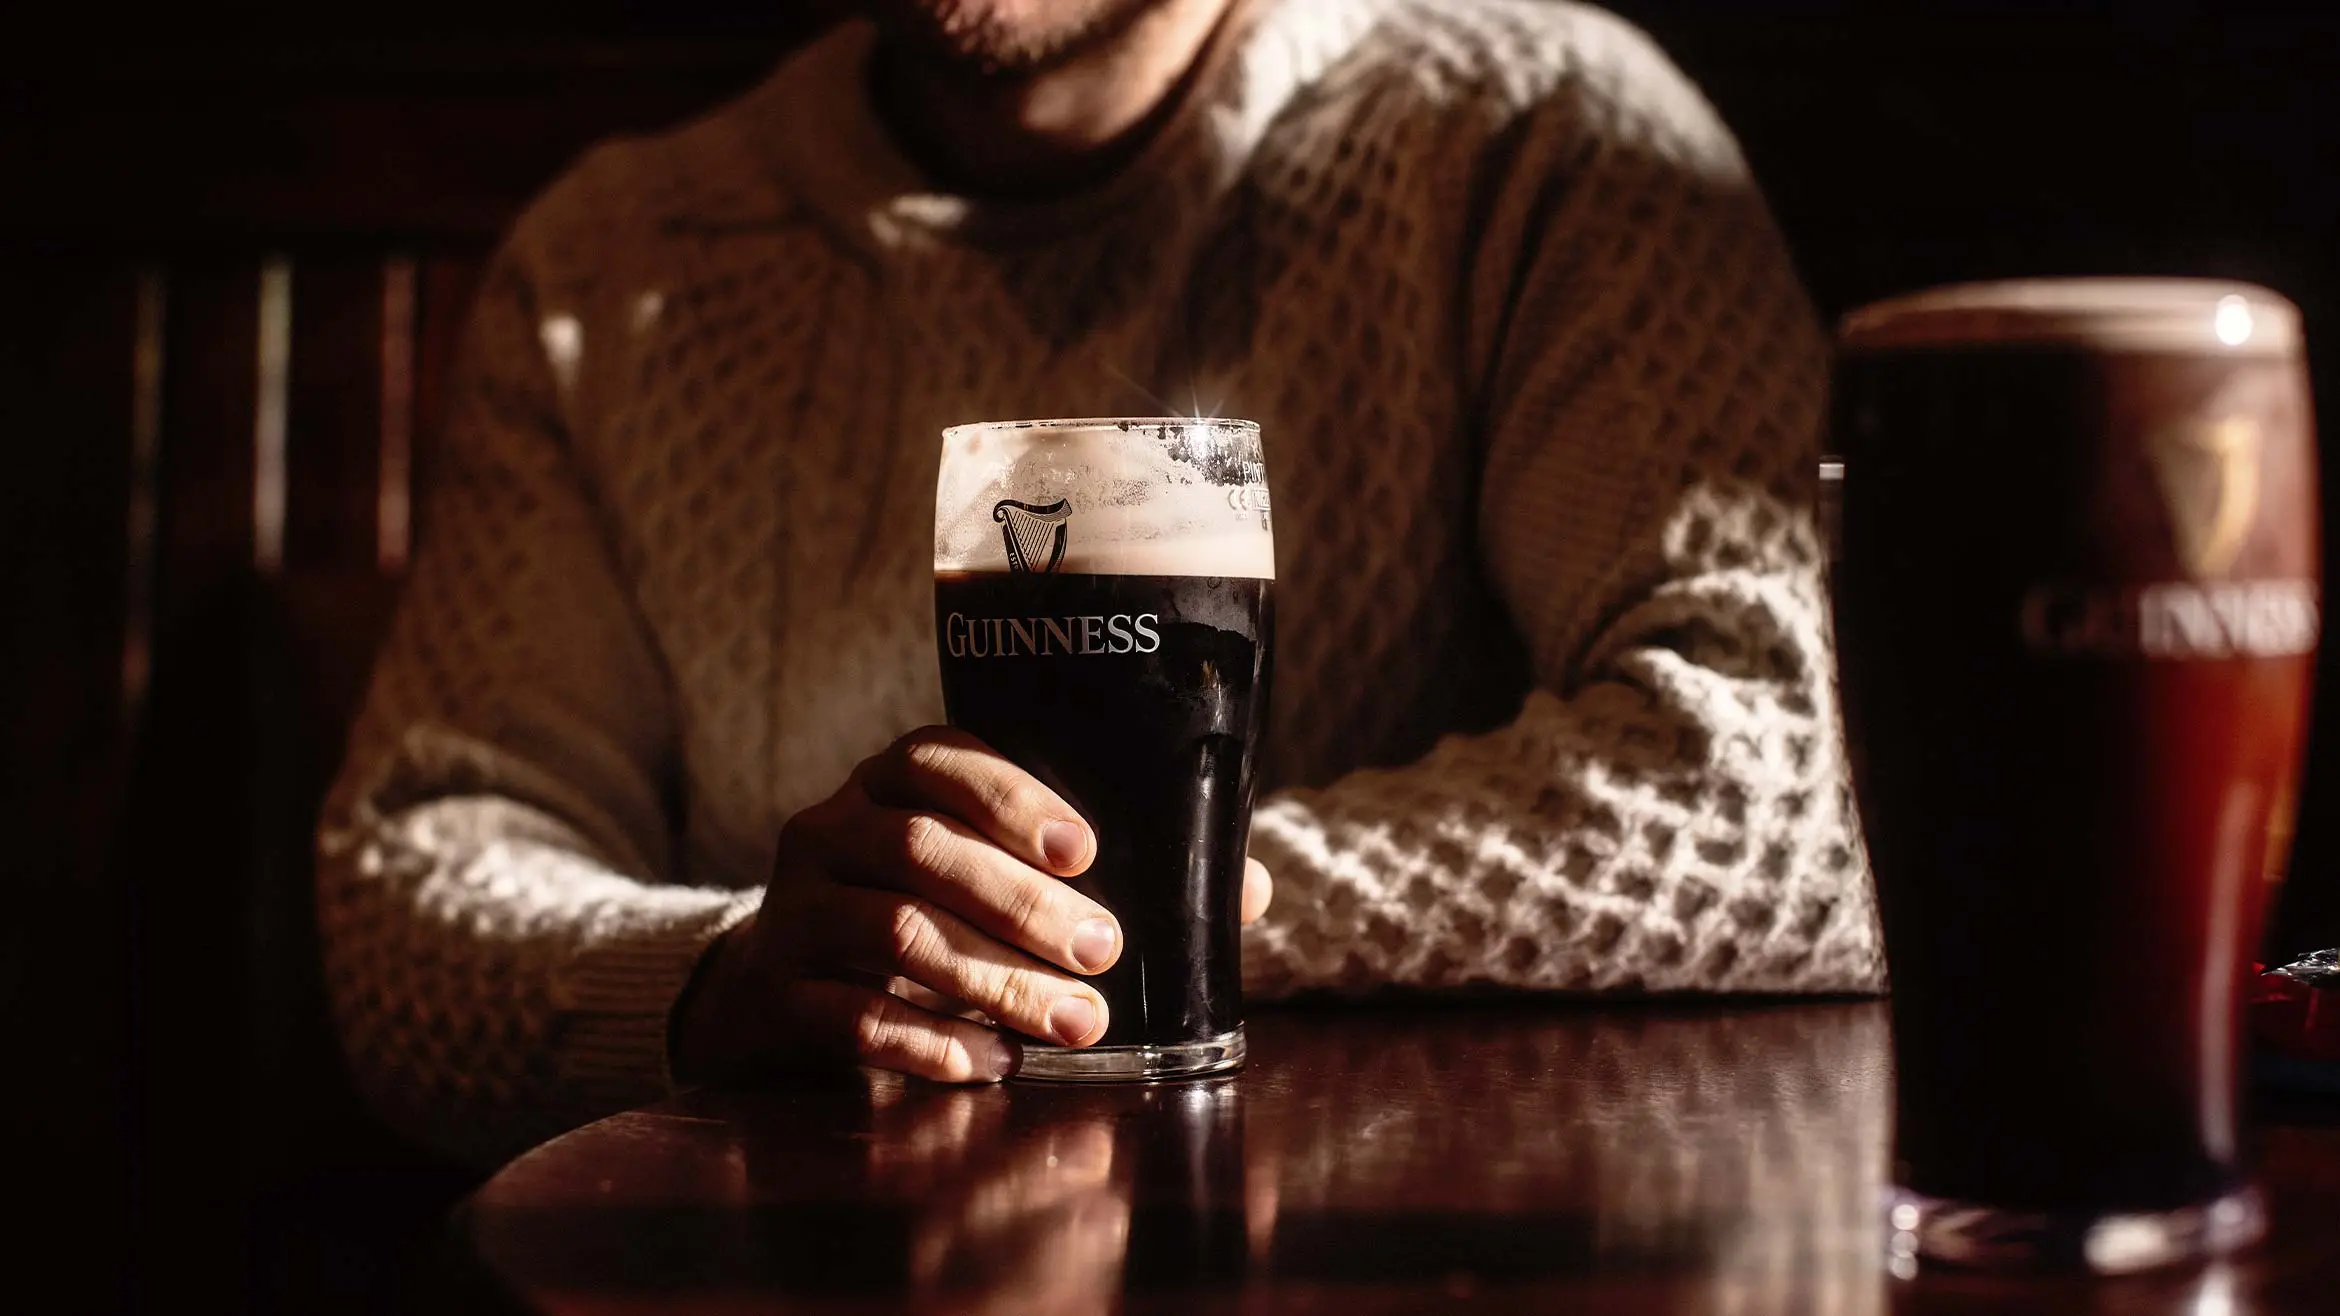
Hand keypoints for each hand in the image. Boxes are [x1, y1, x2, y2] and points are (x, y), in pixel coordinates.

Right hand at [671, 725, 1274, 1085]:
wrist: (781, 981)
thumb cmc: (925, 909)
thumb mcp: (994, 874)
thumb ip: (1108, 872)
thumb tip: (1245, 891)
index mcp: (891, 781)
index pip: (939, 759)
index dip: (1011, 798)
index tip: (1084, 850)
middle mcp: (832, 828)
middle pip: (920, 851)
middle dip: (1021, 905)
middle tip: (1104, 951)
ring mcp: (796, 909)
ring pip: (893, 933)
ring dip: (993, 981)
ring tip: (1074, 1023)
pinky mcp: (777, 990)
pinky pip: (850, 1014)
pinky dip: (929, 1041)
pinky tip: (992, 1063)